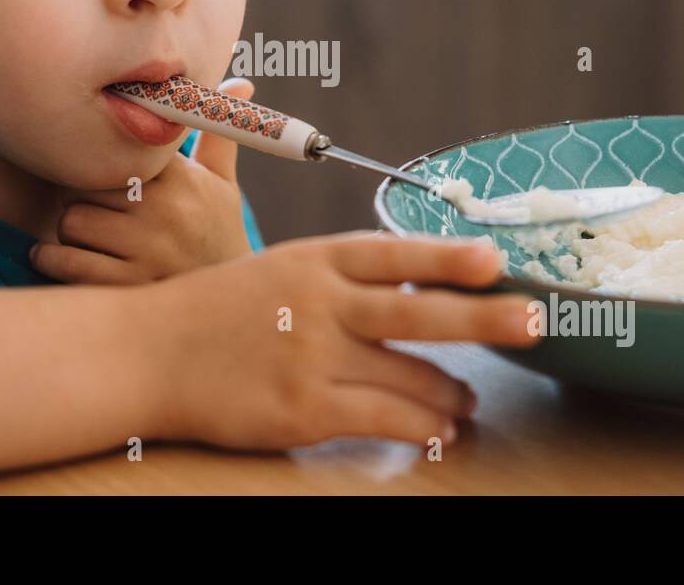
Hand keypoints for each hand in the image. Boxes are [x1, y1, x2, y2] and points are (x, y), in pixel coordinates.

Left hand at [31, 78, 256, 283]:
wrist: (231, 307)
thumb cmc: (217, 236)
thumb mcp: (223, 186)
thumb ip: (219, 133)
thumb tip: (241, 81)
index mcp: (183, 179)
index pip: (118, 151)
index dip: (100, 162)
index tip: (99, 173)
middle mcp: (165, 212)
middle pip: (87, 184)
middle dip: (79, 196)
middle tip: (87, 205)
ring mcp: (145, 252)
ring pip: (71, 221)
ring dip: (67, 230)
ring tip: (81, 235)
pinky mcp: (125, 287)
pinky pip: (64, 260)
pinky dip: (50, 257)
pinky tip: (57, 256)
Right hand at [137, 231, 537, 448]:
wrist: (150, 350)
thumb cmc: (219, 308)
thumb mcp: (280, 267)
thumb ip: (342, 273)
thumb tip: (416, 284)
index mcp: (313, 259)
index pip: (393, 253)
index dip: (447, 256)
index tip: (495, 258)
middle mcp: (318, 303)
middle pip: (417, 311)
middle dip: (483, 318)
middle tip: (533, 322)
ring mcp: (311, 358)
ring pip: (408, 376)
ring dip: (450, 392)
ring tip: (468, 401)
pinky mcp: (303, 410)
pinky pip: (380, 419)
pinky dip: (419, 426)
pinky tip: (438, 430)